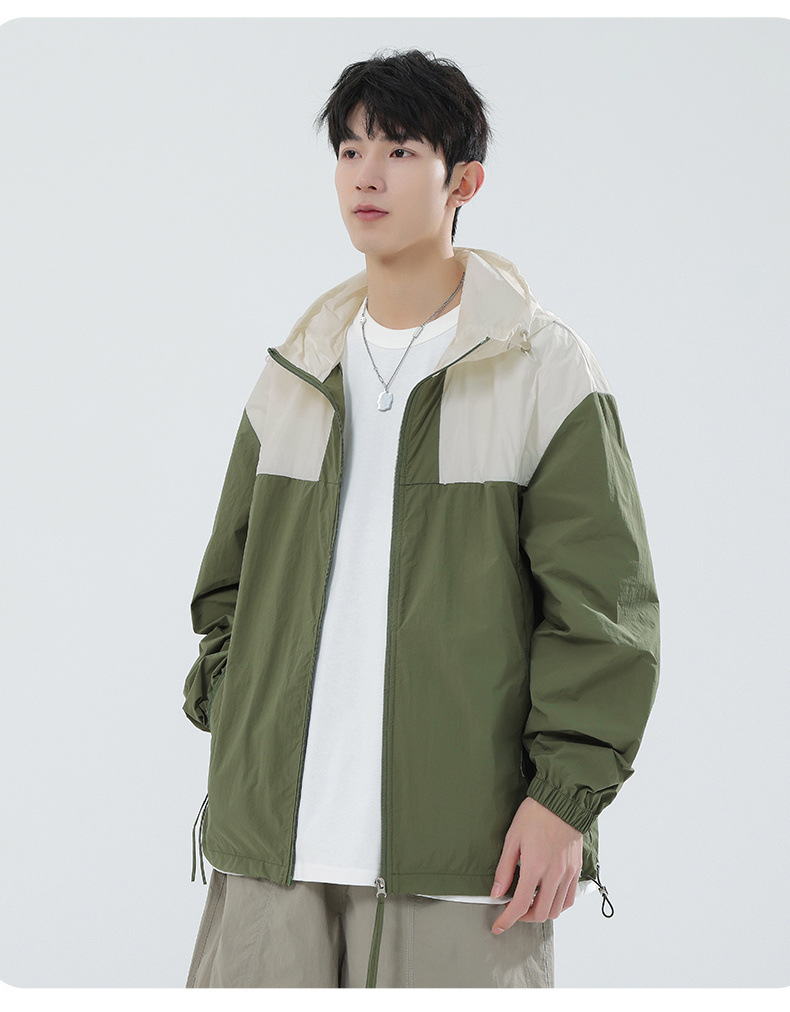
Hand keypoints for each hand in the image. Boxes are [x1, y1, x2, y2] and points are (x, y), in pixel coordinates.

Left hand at [490, 796, 582, 932]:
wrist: (562, 801)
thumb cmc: (535, 815)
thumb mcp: (512, 838)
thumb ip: (504, 869)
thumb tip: (496, 893)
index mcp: (535, 866)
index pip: (520, 905)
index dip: (507, 920)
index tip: (498, 926)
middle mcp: (554, 875)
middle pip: (540, 913)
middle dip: (523, 918)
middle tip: (513, 910)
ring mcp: (568, 874)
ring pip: (556, 910)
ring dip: (541, 913)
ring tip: (529, 903)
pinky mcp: (577, 870)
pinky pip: (569, 899)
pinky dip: (557, 905)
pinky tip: (547, 897)